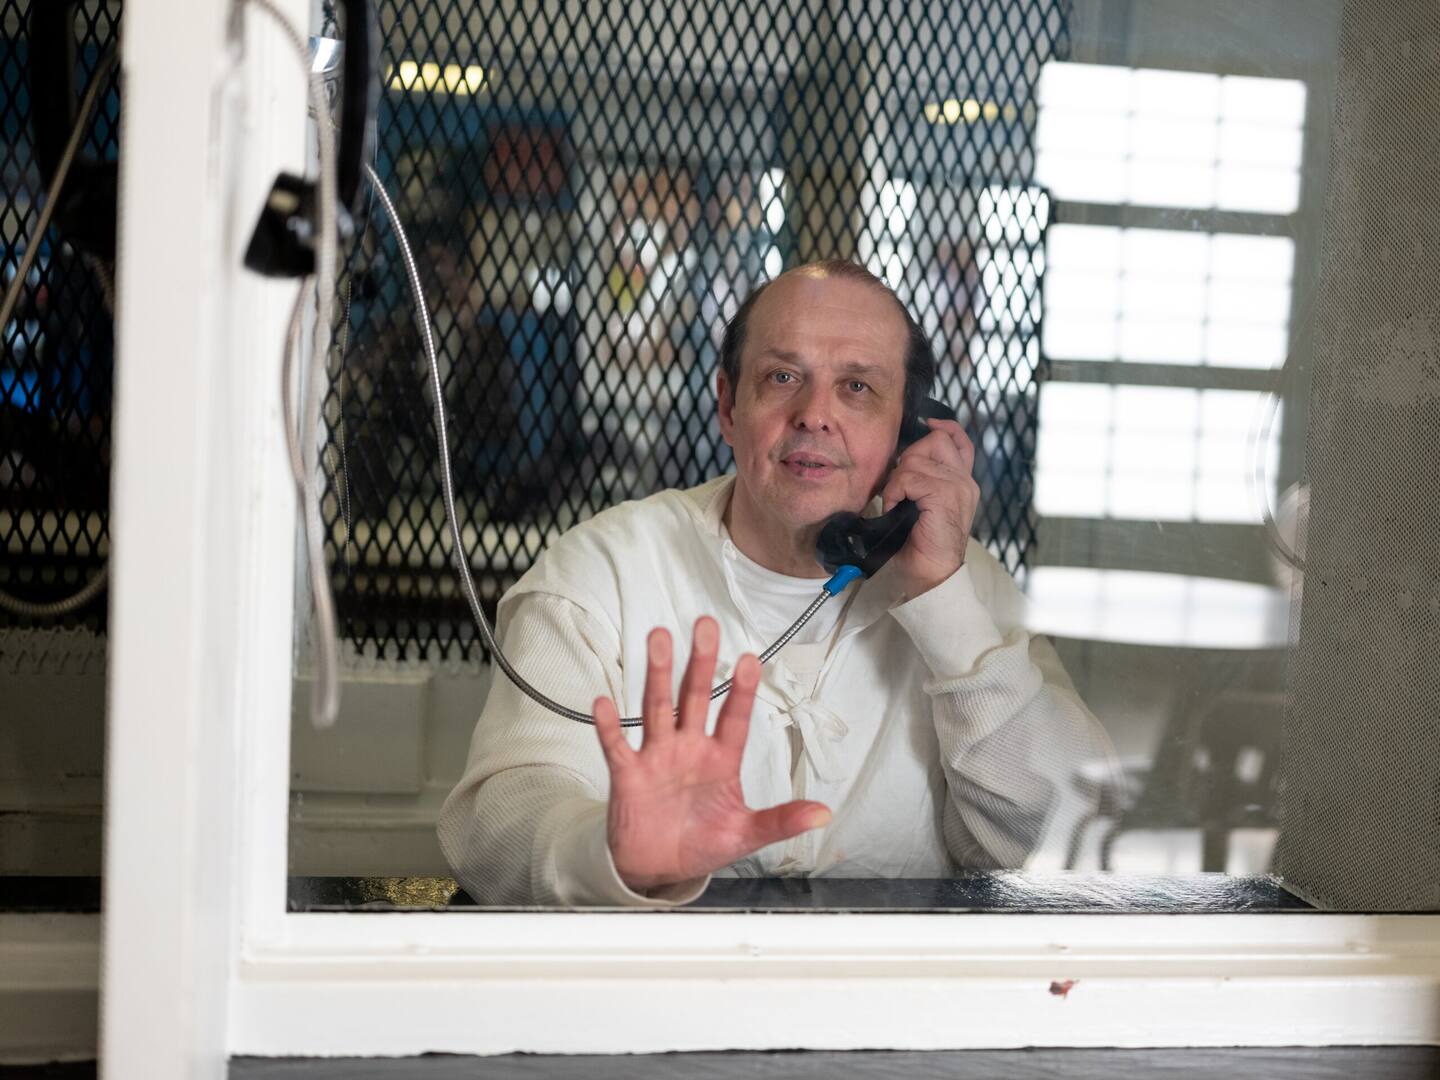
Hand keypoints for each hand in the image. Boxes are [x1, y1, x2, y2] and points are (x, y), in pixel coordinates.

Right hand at [592, 616, 831, 891]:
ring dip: (658, 674)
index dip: (742, 692)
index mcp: (721, 758)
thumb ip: (780, 821)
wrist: (658, 867)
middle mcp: (689, 747)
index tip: (751, 660)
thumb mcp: (745, 835)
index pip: (735, 719)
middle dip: (700, 663)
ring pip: (658, 707)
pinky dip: (608, 726)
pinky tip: (603, 702)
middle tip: (706, 625)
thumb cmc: (703, 842)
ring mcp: (657, 756)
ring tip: (660, 637)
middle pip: (695, 697)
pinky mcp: (628, 774)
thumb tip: (824, 814)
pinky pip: (616, 745)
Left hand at [880, 418, 979, 600]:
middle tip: (899, 485)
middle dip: (909, 457)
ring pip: (915, 460)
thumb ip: (923, 481)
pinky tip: (896, 508)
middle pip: (935, 440)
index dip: (943, 427)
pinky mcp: (944, 495)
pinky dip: (895, 491)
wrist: (931, 575)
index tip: (927, 424)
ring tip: (896, 502)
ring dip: (897, 480)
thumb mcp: (924, 506)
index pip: (959, 441)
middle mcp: (965, 481)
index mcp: (963, 482)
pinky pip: (909, 477)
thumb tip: (901, 460)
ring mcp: (957, 487)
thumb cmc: (923, 545)